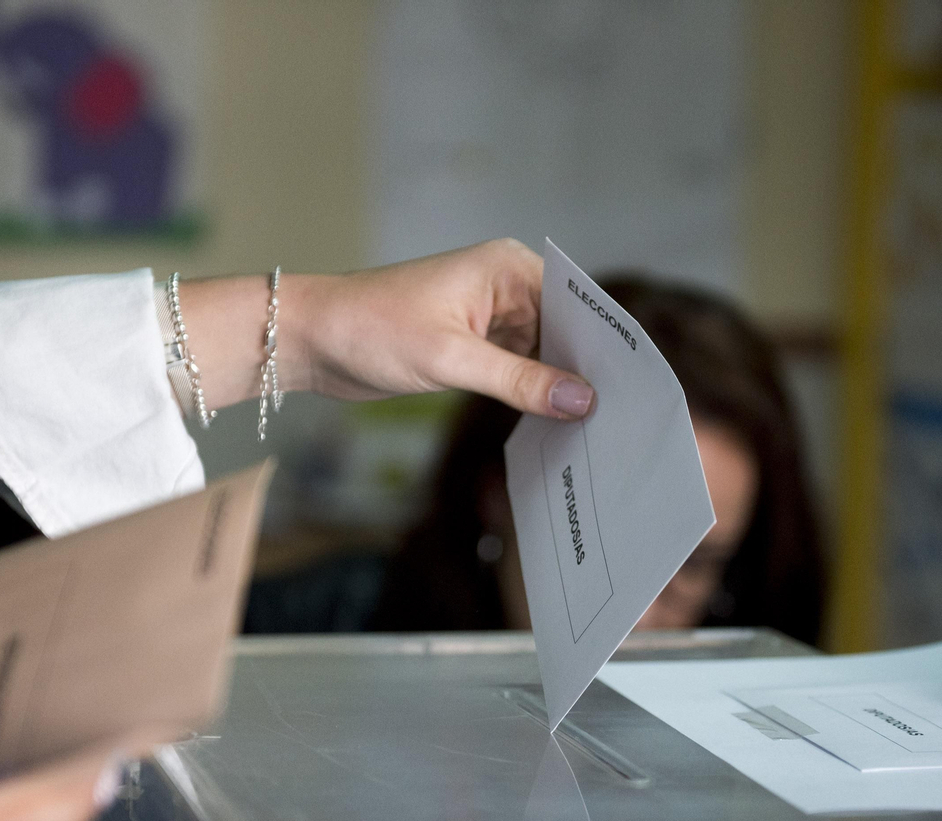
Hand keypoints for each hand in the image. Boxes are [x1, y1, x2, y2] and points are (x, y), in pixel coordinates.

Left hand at [182, 239, 594, 419]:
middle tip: (618, 421)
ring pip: (545, 356)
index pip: (577, 306)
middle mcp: (506, 286)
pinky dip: (532, 396)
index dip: (604, 348)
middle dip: (584, 374)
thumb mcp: (451, 359)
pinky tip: (554, 427)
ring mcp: (491, 316)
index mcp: (508, 268)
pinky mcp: (474, 345)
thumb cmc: (370, 330)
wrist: (309, 340)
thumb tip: (581, 400)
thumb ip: (520, 380)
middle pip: (567, 333)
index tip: (632, 390)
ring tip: (593, 431)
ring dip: (559, 390)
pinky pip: (519, 371)